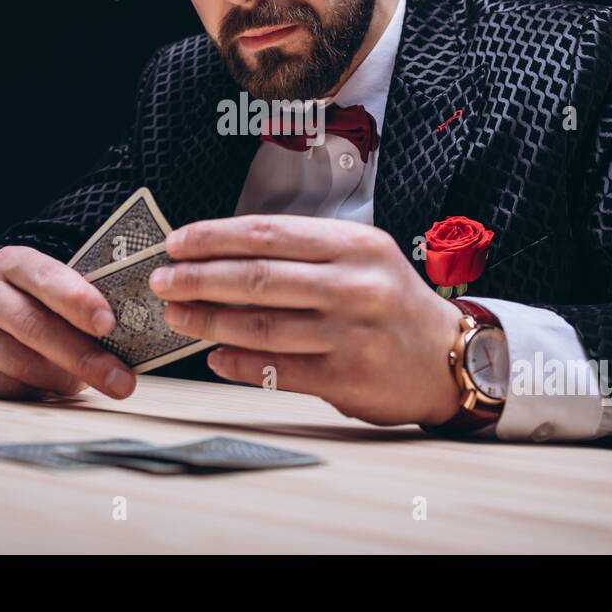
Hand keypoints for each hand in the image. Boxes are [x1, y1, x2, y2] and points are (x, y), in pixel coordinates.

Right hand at [0, 245, 136, 400]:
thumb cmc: (37, 305)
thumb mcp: (57, 294)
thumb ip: (85, 308)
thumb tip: (128, 340)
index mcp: (15, 263)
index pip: (47, 278)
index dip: (78, 300)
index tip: (107, 324)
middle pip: (35, 326)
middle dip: (84, 356)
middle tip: (120, 380)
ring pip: (22, 363)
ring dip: (63, 379)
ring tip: (90, 384)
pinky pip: (6, 387)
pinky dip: (36, 391)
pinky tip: (49, 387)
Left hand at [149, 215, 464, 426]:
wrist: (450, 357)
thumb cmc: (391, 301)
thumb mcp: (362, 256)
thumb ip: (303, 251)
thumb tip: (222, 255)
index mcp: (355, 244)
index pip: (268, 233)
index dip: (213, 238)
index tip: (176, 244)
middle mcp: (354, 285)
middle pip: (257, 277)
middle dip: (198, 278)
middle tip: (161, 281)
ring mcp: (350, 334)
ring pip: (261, 324)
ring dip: (208, 320)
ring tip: (177, 316)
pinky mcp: (346, 378)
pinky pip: (276, 368)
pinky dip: (237, 361)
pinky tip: (214, 355)